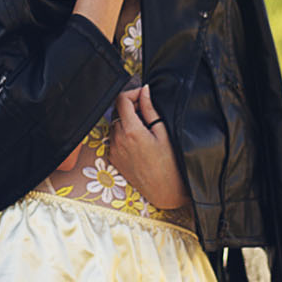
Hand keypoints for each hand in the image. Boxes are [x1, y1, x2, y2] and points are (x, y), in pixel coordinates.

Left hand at [108, 85, 187, 210]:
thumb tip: (144, 91)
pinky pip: (114, 138)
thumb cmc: (168, 163)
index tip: (143, 96)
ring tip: (145, 129)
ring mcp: (113, 149)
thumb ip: (150, 109)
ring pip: (115, 124)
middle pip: (118, 111)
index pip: (122, 100)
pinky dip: (123, 134)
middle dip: (131, 107)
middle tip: (148, 113)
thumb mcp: (162, 132)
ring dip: (127, 121)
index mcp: (131, 130)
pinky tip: (138, 142)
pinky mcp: (113, 158)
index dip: (132, 93)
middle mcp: (118, 139)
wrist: (163, 190)